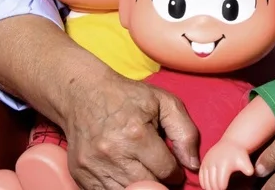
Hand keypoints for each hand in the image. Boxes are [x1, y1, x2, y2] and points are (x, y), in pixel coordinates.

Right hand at [63, 72, 199, 189]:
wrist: (82, 93)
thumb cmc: (126, 97)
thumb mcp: (163, 102)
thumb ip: (185, 132)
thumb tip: (193, 164)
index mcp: (136, 134)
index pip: (166, 171)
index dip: (175, 172)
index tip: (174, 167)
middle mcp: (113, 153)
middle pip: (147, 185)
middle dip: (159, 181)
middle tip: (160, 171)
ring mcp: (94, 166)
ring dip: (140, 186)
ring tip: (143, 171)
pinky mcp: (81, 174)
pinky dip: (120, 188)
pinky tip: (126, 175)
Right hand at [199, 140, 254, 189]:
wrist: (231, 143)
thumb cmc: (239, 155)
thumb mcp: (245, 160)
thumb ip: (247, 168)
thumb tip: (250, 172)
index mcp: (223, 165)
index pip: (221, 185)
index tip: (228, 189)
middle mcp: (213, 164)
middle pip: (212, 185)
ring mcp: (207, 163)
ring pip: (205, 183)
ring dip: (210, 188)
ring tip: (217, 189)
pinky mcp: (203, 163)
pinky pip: (201, 178)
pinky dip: (205, 184)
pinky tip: (211, 186)